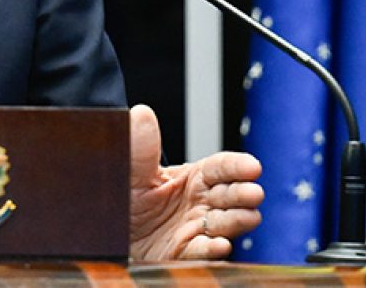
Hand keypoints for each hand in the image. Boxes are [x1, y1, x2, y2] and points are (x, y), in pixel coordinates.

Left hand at [128, 104, 262, 261]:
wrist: (111, 230)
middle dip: (243, 193)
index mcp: (191, 177)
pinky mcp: (185, 252)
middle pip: (229, 195)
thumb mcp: (131, 170)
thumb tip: (142, 114)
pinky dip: (212, 249)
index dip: (237, 167)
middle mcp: (199, 202)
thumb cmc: (124, 197)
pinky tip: (220, 245)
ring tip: (247, 216)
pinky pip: (202, 251)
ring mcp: (195, 227)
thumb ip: (140, 147)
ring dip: (237, 220)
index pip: (220, 168)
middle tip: (253, 193)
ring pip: (225, 223)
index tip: (253, 167)